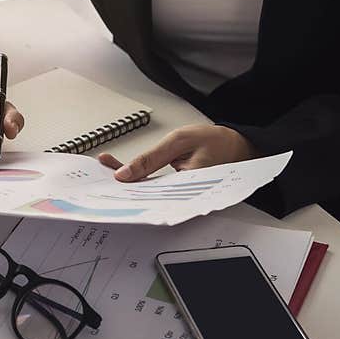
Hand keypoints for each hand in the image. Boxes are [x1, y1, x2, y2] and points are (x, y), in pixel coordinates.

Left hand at [98, 125, 256, 180]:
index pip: (148, 192)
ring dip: (129, 181)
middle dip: (123, 184)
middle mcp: (182, 197)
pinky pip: (154, 188)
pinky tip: (126, 173)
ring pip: (147, 192)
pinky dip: (140, 179)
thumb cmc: (215, 142)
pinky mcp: (175, 190)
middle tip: (102, 175)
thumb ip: (151, 158)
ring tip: (108, 171)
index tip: (109, 176)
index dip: (126, 185)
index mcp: (187, 186)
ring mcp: (179, 195)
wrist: (236, 146)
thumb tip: (124, 174)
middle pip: (144, 194)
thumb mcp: (179, 141)